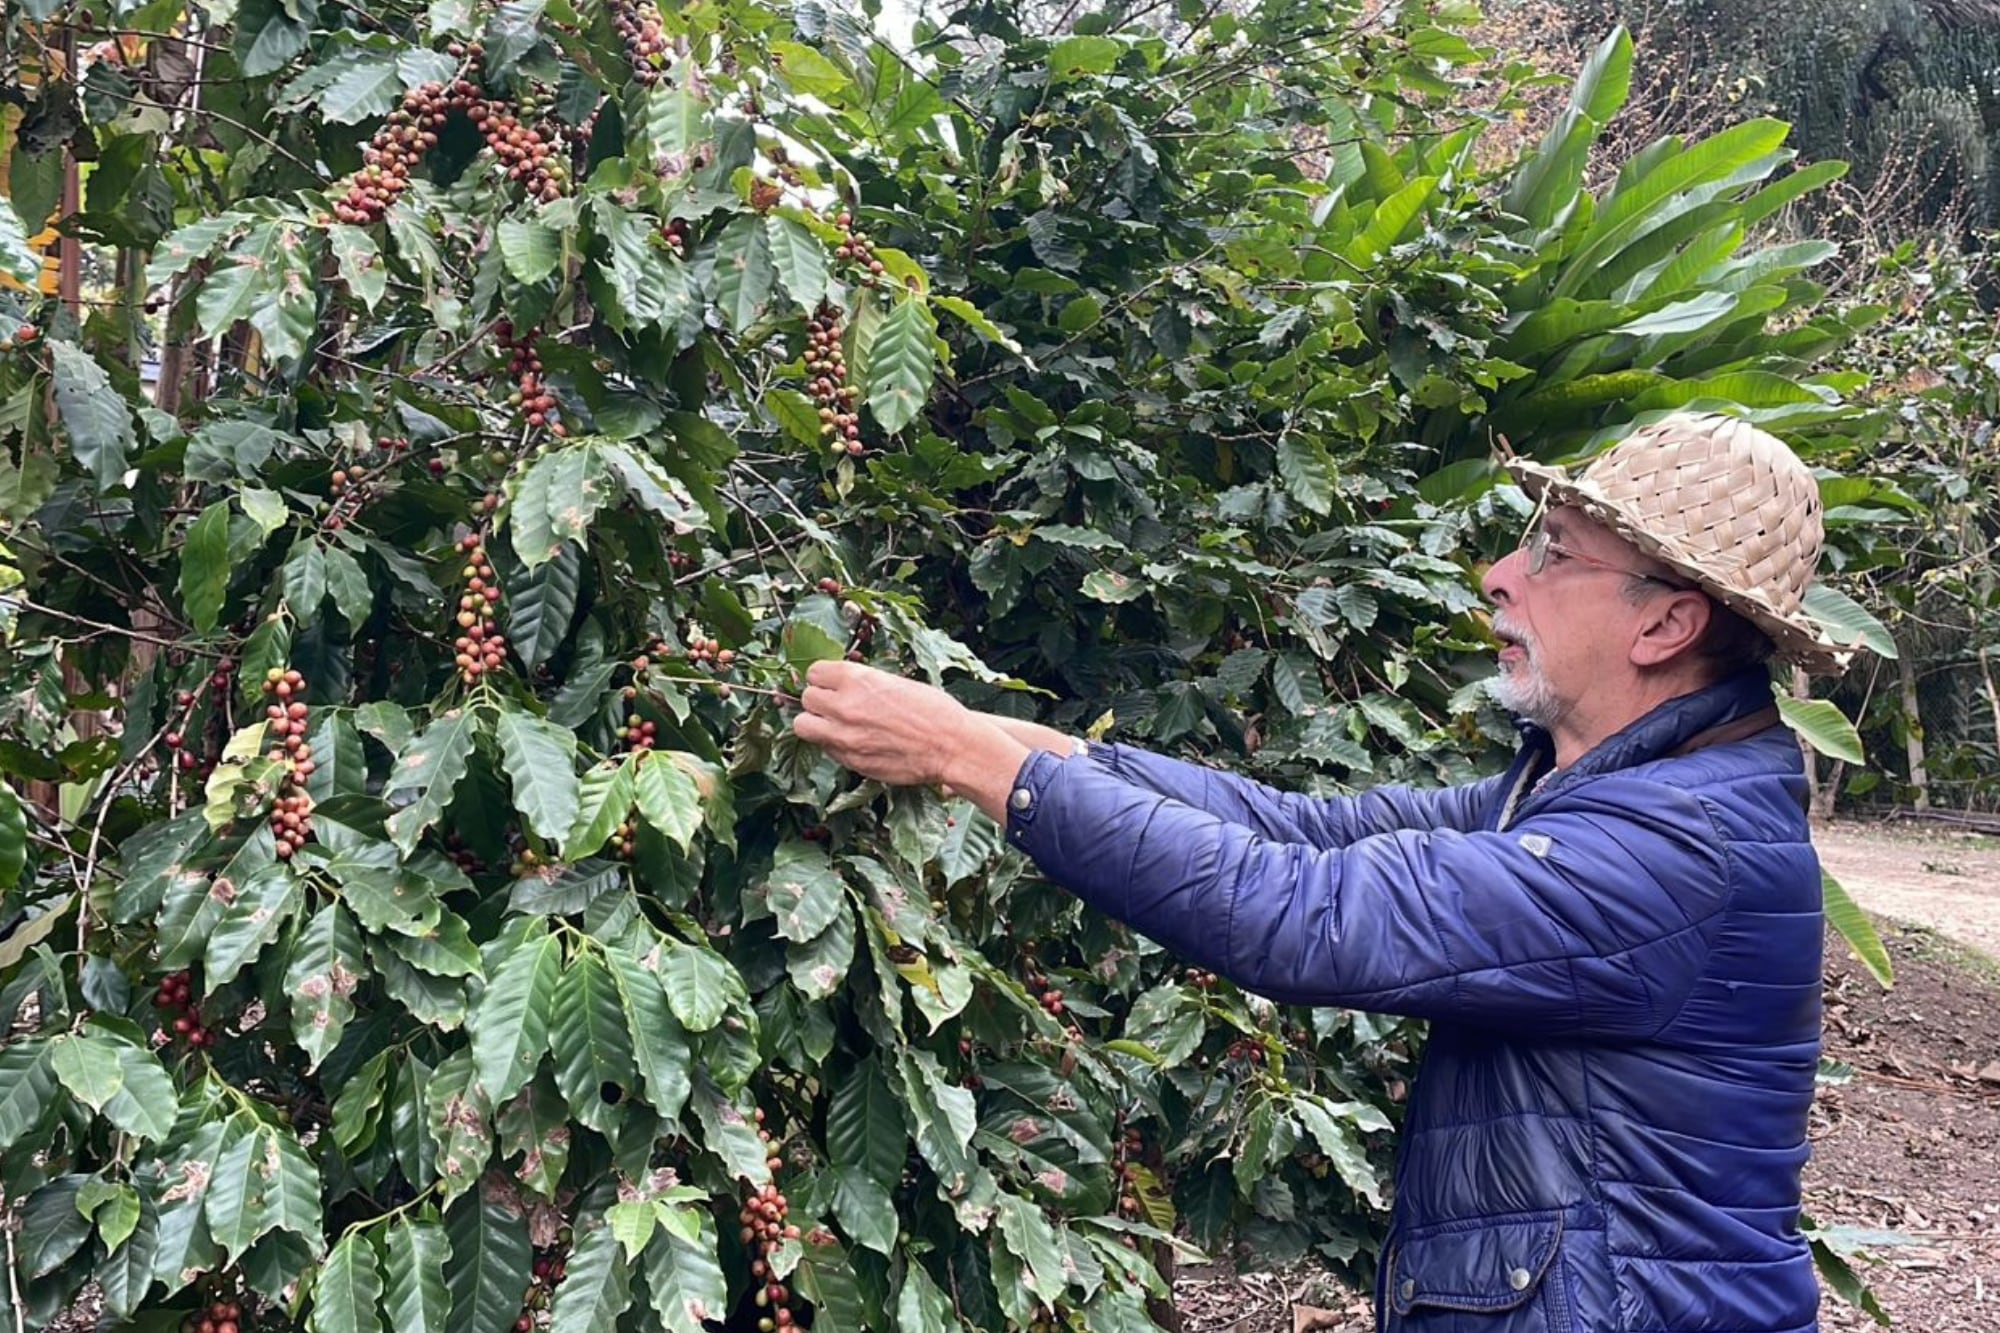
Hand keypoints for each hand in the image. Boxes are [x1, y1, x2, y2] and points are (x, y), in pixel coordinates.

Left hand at [791, 661, 1034, 821]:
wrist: (951, 746)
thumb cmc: (932, 710)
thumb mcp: (894, 682)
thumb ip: (862, 683)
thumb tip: (839, 684)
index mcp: (857, 679)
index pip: (814, 672)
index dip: (824, 678)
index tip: (832, 683)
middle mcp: (844, 706)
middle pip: (806, 699)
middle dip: (819, 701)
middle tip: (835, 705)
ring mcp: (844, 736)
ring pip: (803, 726)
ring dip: (816, 724)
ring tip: (835, 725)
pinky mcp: (850, 760)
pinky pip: (826, 749)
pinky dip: (835, 745)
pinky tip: (856, 742)